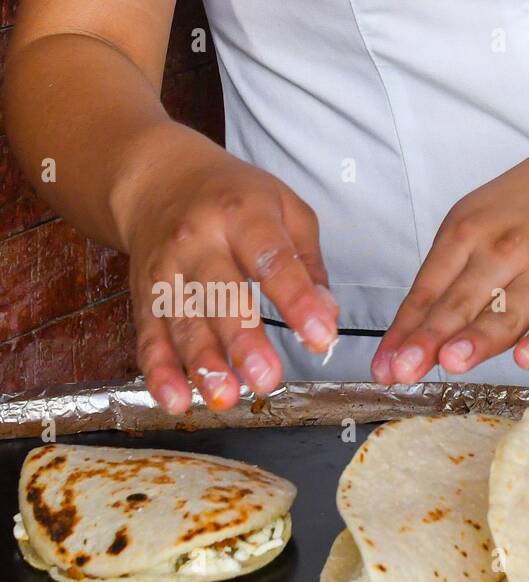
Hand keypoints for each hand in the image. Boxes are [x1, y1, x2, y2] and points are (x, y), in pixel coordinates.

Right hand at [121, 142, 338, 412]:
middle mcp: (198, 242)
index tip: (321, 335)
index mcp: (242, 215)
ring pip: (182, 321)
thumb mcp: (285, 209)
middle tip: (267, 378)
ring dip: (202, 364)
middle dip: (243, 340)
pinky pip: (149, 336)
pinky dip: (160, 372)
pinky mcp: (144, 297)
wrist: (156, 178)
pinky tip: (176, 400)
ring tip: (225, 397)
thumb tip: (327, 312)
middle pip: (220, 294)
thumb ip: (308, 263)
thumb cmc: (233, 198)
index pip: (272, 260)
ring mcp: (166, 271)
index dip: (296, 300)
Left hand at [372, 141, 528, 382]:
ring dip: (479, 338)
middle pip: (461, 302)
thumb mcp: (473, 225)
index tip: (384, 366)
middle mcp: (504, 251)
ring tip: (453, 362)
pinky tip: (528, 357)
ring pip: (508, 312)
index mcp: (466, 234)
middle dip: (431, 337)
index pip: (427, 292)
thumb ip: (444, 282)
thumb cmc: (527, 211)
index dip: (404, 332)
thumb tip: (407, 340)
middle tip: (406, 368)